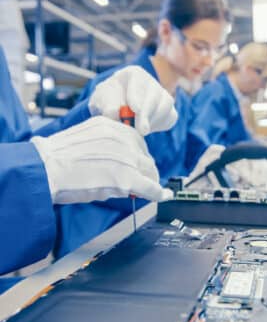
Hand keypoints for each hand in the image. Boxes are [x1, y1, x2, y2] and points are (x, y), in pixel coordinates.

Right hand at [31, 116, 172, 203]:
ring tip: (147, 190)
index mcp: (113, 126)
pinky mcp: (127, 179)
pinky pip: (150, 187)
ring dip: (149, 181)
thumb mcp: (87, 139)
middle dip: (145, 170)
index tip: (138, 165)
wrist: (47, 168)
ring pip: (150, 171)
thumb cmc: (58, 157)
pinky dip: (159, 193)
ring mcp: (127, 159)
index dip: (139, 157)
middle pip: (146, 157)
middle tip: (143, 181)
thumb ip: (106, 144)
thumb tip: (117, 160)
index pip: (137, 142)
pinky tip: (164, 195)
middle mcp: (123, 139)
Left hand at [88, 65, 177, 135]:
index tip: (135, 109)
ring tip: (137, 131)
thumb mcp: (101, 100)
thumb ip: (107, 104)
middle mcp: (151, 82)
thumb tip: (114, 113)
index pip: (138, 80)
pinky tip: (146, 128)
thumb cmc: (109, 101)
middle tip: (141, 130)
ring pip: (165, 107)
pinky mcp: (169, 110)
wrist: (118, 110)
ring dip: (152, 122)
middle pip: (155, 95)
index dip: (137, 95)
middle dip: (147, 113)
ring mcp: (162, 95)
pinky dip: (159, 126)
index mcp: (134, 74)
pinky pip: (170, 118)